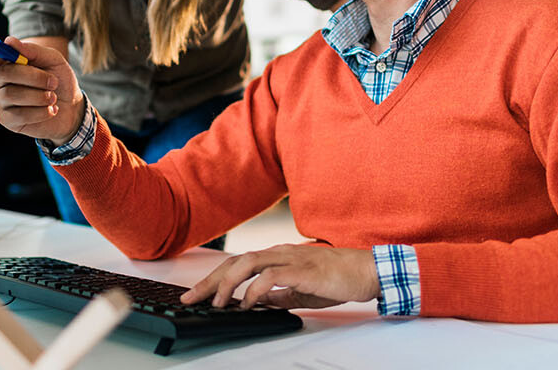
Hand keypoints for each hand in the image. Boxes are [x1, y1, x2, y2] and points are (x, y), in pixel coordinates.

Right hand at [0, 37, 85, 143]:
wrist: (72, 108)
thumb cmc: (59, 80)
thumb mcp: (52, 60)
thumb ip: (33, 50)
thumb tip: (9, 41)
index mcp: (8, 64)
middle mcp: (0, 82)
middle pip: (4, 74)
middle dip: (33, 77)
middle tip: (53, 82)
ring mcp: (1, 102)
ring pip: (11, 94)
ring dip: (39, 96)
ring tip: (53, 97)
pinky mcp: (8, 120)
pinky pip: (18, 114)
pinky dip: (40, 112)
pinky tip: (50, 110)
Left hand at [181, 244, 378, 310]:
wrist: (366, 271)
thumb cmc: (337, 278)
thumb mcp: (299, 291)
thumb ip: (277, 294)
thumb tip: (255, 303)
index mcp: (278, 257)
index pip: (238, 264)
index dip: (214, 278)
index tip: (196, 294)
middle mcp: (280, 253)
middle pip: (235, 261)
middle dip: (210, 280)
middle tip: (191, 298)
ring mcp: (290, 259)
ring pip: (248, 263)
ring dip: (228, 283)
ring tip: (217, 302)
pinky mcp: (303, 270)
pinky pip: (271, 275)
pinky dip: (255, 289)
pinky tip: (248, 302)